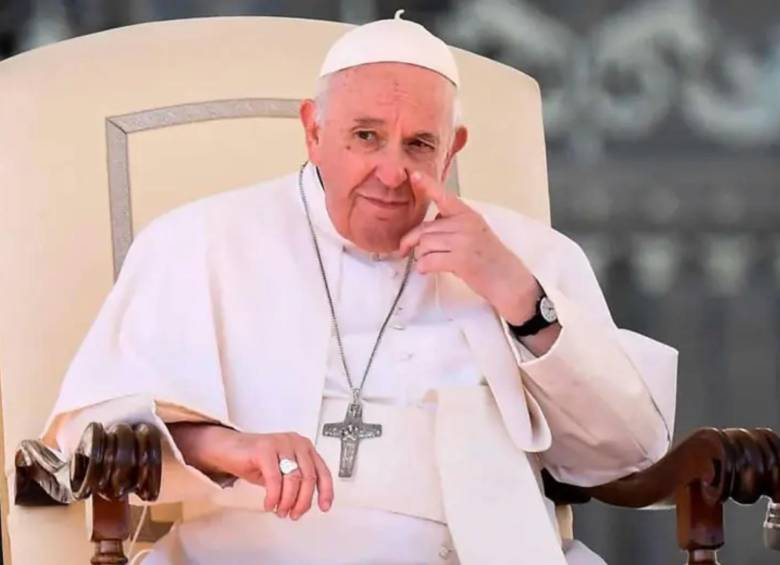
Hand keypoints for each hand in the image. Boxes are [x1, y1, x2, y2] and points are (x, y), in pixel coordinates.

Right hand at [170, 424, 332, 519]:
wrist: (228, 449)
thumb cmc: (256, 460)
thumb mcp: (282, 471)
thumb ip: (296, 482)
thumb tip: (305, 504)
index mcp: (304, 447)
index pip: (322, 470)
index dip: (326, 491)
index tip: (324, 506)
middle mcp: (296, 442)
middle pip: (308, 478)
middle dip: (303, 501)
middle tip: (294, 514)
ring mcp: (281, 443)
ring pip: (294, 479)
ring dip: (288, 501)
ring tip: (280, 511)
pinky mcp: (265, 448)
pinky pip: (275, 479)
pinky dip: (273, 496)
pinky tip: (269, 504)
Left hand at [398, 171, 539, 324]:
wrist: (509, 281)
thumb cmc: (489, 260)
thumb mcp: (475, 232)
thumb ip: (453, 224)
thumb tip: (428, 226)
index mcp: (468, 215)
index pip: (444, 196)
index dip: (427, 185)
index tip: (413, 175)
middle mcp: (466, 224)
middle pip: (425, 228)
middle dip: (410, 240)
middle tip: (404, 249)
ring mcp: (463, 241)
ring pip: (424, 244)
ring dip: (421, 256)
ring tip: (429, 263)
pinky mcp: (461, 259)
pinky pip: (428, 260)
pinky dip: (424, 267)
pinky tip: (428, 270)